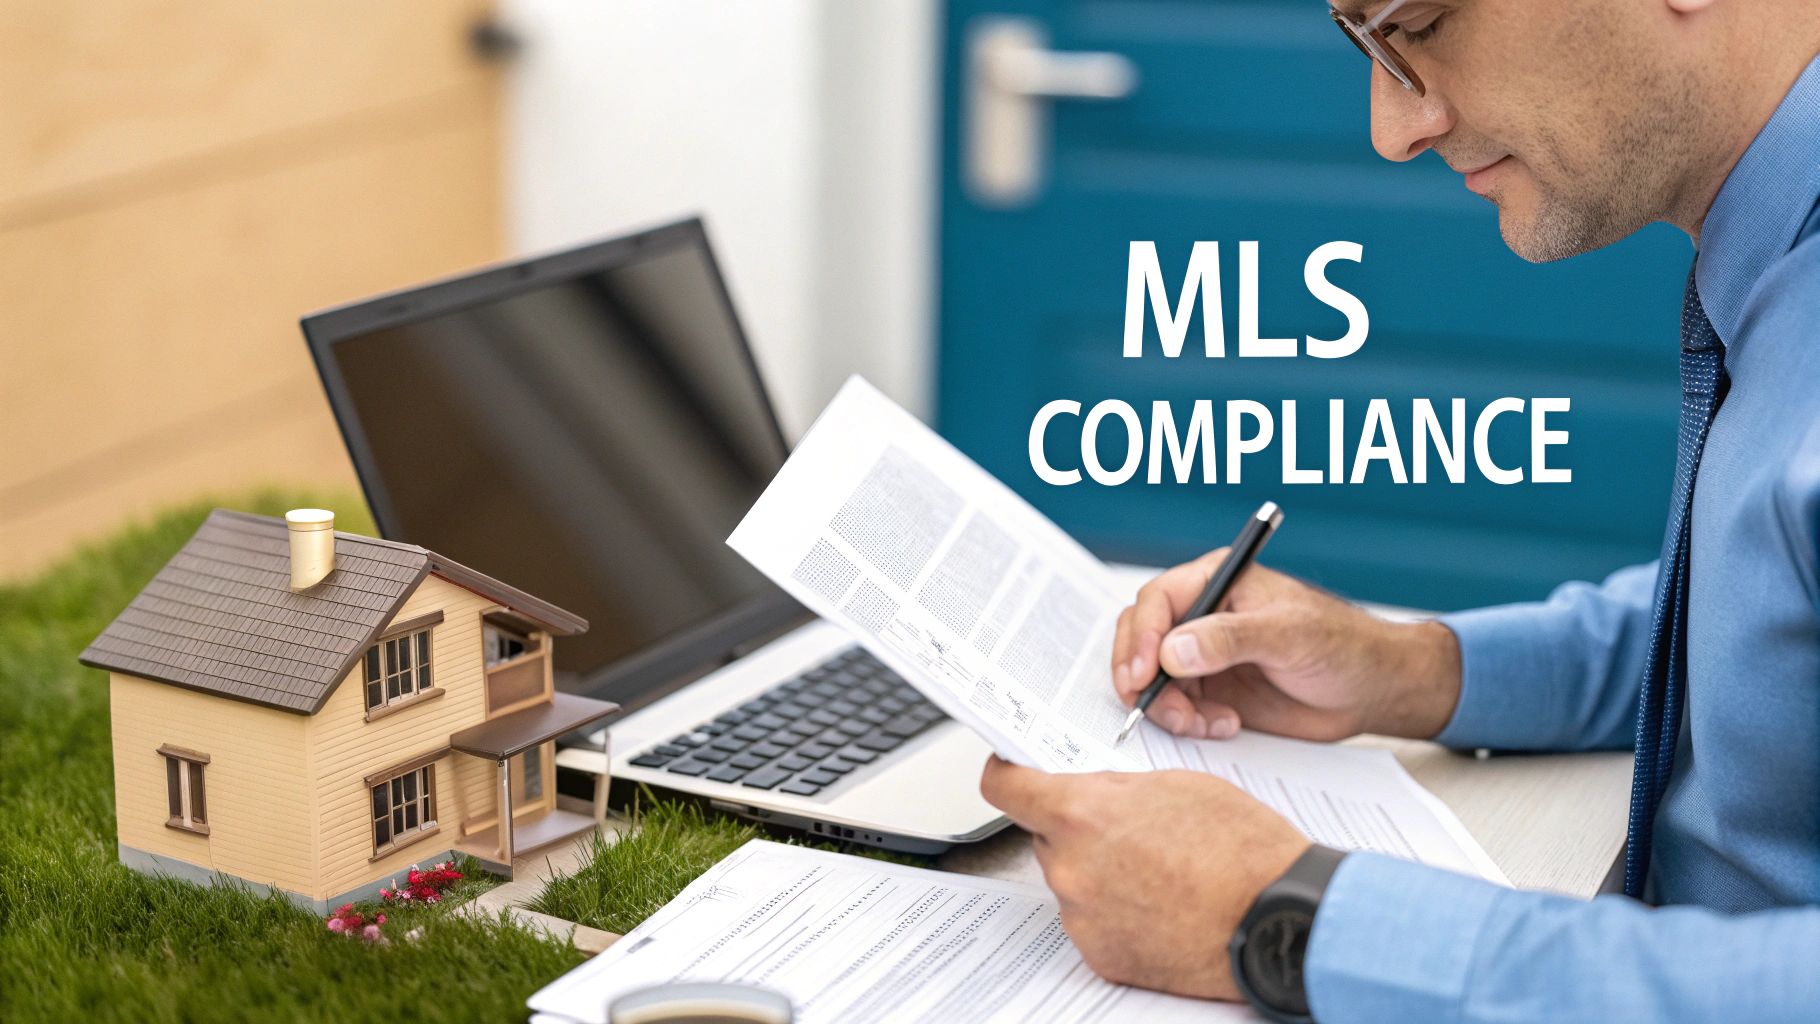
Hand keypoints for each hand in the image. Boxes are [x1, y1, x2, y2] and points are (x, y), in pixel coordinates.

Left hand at [979, 756, 1309, 999]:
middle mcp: (1071, 869)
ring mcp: (1083, 918)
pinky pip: (1092, 922)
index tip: (1012, 773)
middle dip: (1077, 829)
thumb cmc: (1242, 848)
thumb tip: (1093, 793)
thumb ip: (1117, 788)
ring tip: (1159, 871)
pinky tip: (1160, 905)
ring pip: (1072, 881)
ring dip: (1099, 872)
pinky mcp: (1102, 957)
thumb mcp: (1177, 784)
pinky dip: (1116, 913)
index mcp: (1081, 814)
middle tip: (1127, 829)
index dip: (1007, 775)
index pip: (1005, 787)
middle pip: (1047, 838)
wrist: (1280, 916)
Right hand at [1112, 549, 1461, 740]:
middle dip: (1141, 676)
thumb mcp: (1289, 636)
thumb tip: (1173, 650)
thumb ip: (1229, 639)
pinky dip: (1189, 723)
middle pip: (1142, 639)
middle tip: (1148, 705)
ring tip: (1201, 724)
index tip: (1144, 673)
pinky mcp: (1211, 691)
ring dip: (1167, 707)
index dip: (1142, 637)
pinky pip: (1176, 708)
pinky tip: (1225, 726)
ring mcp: (1203, 655)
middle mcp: (1203, 615)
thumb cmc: (1343, 646)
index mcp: (1218, 582)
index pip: (1157, 601)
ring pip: (1153, 680)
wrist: (1372, 691)